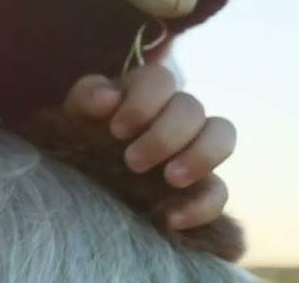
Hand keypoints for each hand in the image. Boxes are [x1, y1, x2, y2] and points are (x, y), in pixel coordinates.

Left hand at [63, 64, 235, 229]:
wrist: (86, 174)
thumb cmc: (81, 132)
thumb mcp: (76, 113)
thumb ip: (87, 97)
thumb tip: (108, 97)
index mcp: (145, 90)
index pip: (160, 79)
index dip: (143, 103)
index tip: (116, 131)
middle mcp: (176, 113)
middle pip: (192, 108)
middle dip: (165, 136)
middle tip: (132, 162)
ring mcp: (194, 147)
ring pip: (222, 136)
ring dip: (201, 157)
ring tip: (170, 180)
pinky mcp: (202, 185)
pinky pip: (220, 191)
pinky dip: (202, 206)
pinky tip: (171, 219)